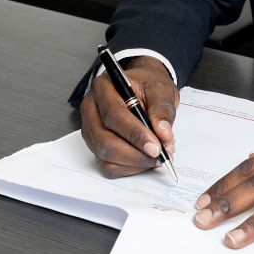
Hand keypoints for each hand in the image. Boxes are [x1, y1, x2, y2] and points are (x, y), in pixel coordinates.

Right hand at [79, 56, 178, 176]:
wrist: (145, 88)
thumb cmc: (149, 86)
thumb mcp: (161, 89)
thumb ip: (163, 109)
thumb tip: (163, 133)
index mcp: (104, 87)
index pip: (114, 115)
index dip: (135, 134)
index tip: (156, 147)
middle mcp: (91, 108)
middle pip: (104, 139)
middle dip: (135, 153)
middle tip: (160, 156)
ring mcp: (90, 128)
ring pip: (104, 155)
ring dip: (133, 162)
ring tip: (156, 157)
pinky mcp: (95, 144)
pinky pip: (107, 164)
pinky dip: (128, 167)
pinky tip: (144, 160)